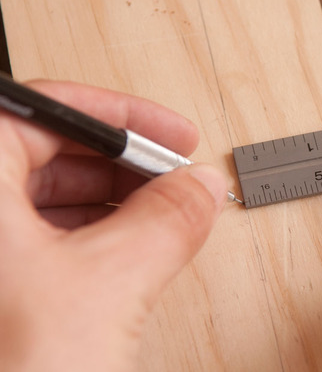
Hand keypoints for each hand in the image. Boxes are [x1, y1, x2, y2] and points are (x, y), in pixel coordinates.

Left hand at [0, 80, 226, 370]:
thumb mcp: (101, 289)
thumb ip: (164, 223)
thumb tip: (200, 188)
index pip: (47, 109)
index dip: (121, 117)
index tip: (170, 134)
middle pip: (48, 152)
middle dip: (122, 167)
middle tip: (174, 182)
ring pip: (46, 201)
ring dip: (112, 207)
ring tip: (162, 221)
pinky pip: (42, 243)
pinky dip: (91, 242)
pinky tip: (126, 256)